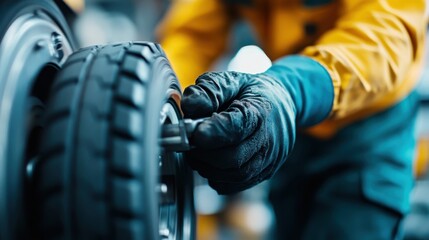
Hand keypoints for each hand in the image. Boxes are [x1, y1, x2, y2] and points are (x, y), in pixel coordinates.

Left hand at [182, 71, 296, 193]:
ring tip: (198, 151)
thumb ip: (210, 90)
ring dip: (208, 167)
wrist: (283, 103)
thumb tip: (189, 105)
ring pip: (233, 175)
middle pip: (233, 157)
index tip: (195, 134)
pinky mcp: (264, 173)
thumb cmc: (253, 92)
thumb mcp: (232, 80)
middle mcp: (269, 139)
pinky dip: (217, 178)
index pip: (237, 127)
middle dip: (204, 153)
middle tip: (189, 141)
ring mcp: (269, 160)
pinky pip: (235, 185)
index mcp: (260, 111)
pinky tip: (210, 163)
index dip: (214, 133)